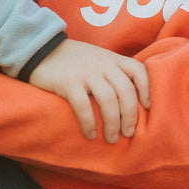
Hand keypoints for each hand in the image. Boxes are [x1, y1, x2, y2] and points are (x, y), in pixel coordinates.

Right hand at [28, 39, 150, 143]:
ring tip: (111, 139)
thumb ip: (112, 71)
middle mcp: (102, 64)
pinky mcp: (68, 82)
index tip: (147, 108)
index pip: (138, 70)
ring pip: (108, 100)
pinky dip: (89, 123)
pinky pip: (83, 106)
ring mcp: (85, 72)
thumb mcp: (97, 58)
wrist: (40, 49)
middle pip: (125, 90)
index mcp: (112, 59)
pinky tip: (89, 134)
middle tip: (128, 133)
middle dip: (130, 115)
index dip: (147, 89)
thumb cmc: (72, 59)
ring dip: (112, 123)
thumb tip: (129, 100)